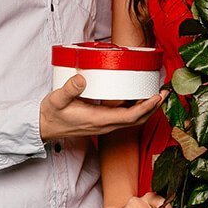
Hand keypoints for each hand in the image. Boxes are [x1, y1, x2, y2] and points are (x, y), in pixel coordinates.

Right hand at [39, 75, 162, 140]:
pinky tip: (138, 99)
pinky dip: (136, 110)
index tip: (157, 97)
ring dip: (147, 109)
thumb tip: (81, 79)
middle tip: (164, 92)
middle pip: (136, 120)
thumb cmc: (51, 114)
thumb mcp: (56, 100)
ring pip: (132, 121)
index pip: (129, 117)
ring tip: (156, 94)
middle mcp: (104, 125)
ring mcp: (104, 125)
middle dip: (153, 108)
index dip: (146, 108)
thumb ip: (69, 89)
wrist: (44, 127)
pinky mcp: (102, 122)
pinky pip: (125, 118)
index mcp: (98, 120)